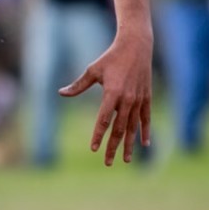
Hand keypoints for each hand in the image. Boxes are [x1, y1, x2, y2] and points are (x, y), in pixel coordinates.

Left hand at [60, 32, 152, 164]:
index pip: (104, 120)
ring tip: (126, 160)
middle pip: (119, 129)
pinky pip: (146, 118)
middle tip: (107, 162)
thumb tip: (61, 93)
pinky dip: (145, 131)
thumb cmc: (111, 58)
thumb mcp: (93, 70)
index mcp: (112, 93)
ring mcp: (139, 100)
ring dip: (129, 145)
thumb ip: (78, 85)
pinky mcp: (147, 98)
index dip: (98, 135)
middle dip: (113, 147)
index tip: (94, 149)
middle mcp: (127, 99)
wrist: (136, 47)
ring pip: (133, 127)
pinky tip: (145, 144)